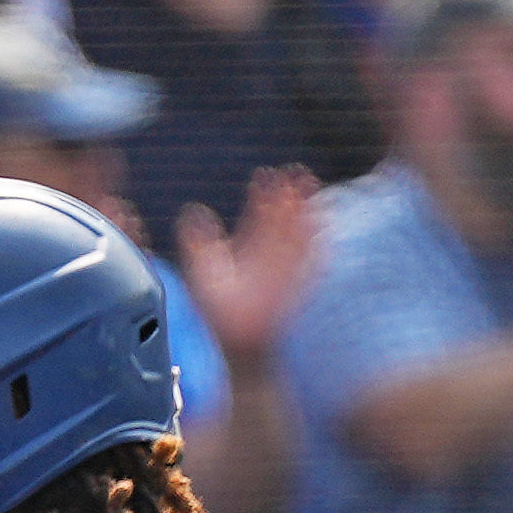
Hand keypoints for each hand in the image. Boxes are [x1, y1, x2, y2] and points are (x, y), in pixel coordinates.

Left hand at [174, 166, 323, 366]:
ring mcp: (287, 265)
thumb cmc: (220, 313)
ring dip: (304, 207)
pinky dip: (317, 233)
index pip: (257, 216)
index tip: (262, 175)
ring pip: (298, 230)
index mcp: (247, 251)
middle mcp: (269, 255)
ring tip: (307, 182)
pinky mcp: (301, 277)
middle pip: (282, 218)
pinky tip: (321, 214)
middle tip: (290, 172)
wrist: (241, 341)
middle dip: (286, 196)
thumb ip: (198, 242)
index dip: (261, 196)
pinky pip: (313, 251)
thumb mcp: (204, 271)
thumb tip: (190, 210)